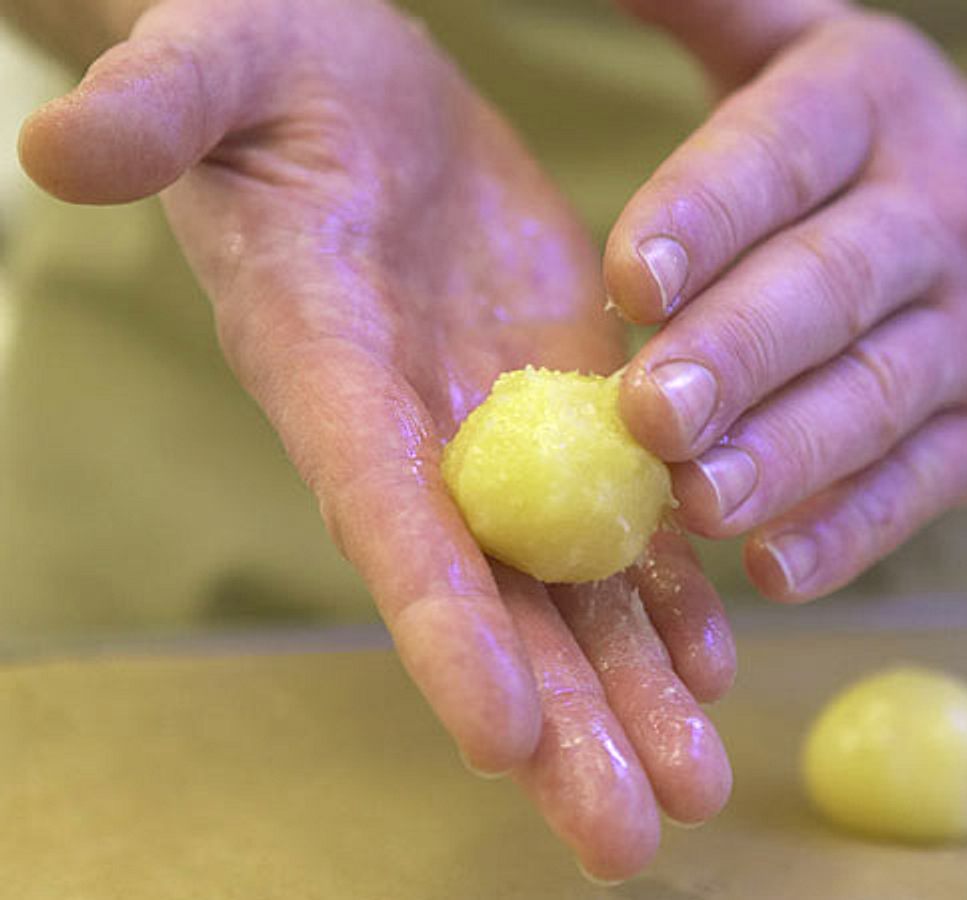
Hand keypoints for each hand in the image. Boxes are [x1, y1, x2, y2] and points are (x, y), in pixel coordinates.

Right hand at [20, 0, 733, 878]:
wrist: (350, 85)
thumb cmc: (269, 70)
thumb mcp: (214, 62)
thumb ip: (160, 108)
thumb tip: (66, 140)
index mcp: (328, 369)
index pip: (381, 516)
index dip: (437, 623)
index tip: (501, 737)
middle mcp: (415, 432)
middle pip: (489, 599)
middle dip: (558, 723)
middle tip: (625, 841)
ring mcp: (497, 427)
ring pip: (569, 582)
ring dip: (634, 687)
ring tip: (693, 782)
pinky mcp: (564, 395)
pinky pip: (620, 511)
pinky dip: (667, 590)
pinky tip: (712, 660)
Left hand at [607, 2, 966, 601]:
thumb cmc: (890, 153)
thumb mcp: (814, 59)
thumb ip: (715, 11)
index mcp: (873, 111)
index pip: (785, 153)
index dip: (708, 210)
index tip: (627, 272)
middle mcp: (937, 219)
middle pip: (830, 289)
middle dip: (737, 353)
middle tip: (646, 411)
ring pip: (874, 400)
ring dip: (784, 457)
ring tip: (696, 501)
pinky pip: (915, 488)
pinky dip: (847, 533)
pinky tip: (774, 570)